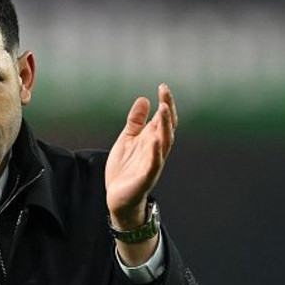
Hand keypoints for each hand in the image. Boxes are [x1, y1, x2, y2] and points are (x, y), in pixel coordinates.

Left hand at [105, 84, 177, 229]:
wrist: (117, 198)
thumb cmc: (124, 169)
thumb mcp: (127, 140)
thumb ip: (135, 121)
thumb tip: (144, 99)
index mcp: (151, 140)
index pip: (162, 119)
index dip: (165, 103)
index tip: (162, 86)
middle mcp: (155, 150)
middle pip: (166, 127)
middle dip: (167, 110)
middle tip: (165, 92)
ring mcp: (152, 163)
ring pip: (164, 143)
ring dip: (165, 127)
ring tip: (163, 109)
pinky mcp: (145, 178)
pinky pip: (154, 165)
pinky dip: (156, 153)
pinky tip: (155, 141)